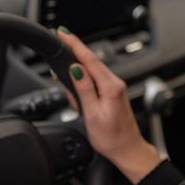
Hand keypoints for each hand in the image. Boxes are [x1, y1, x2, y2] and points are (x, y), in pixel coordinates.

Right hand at [57, 27, 161, 183]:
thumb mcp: (93, 114)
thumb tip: (75, 69)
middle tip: (56, 52)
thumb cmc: (112, 138)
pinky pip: (95, 81)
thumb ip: (84, 89)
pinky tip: (76, 94)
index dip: (74, 44)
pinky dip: (82, 83)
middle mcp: (115, 84)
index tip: (63, 33)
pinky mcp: (112, 94)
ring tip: (66, 86)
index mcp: (110, 86)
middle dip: (72, 54)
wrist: (128, 150)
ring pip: (91, 71)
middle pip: (90, 61)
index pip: (89, 58)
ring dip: (76, 73)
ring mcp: (114, 88)